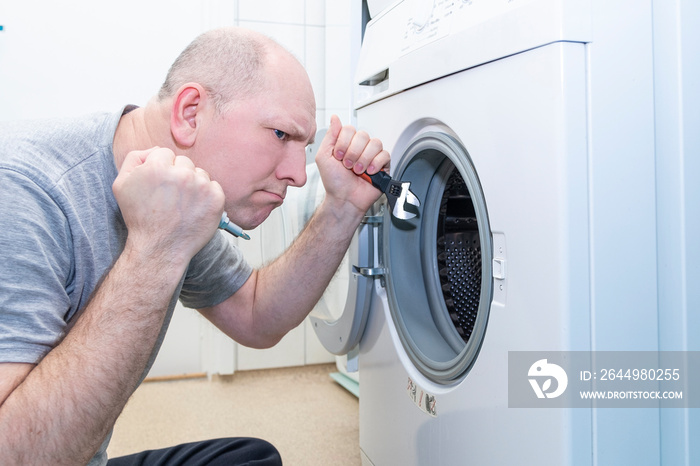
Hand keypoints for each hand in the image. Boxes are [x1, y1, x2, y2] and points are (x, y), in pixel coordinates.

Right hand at [112, 147, 224, 263]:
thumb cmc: (140, 218)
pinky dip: (206, 195)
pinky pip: (213, 186)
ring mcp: (202, 187)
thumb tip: (154, 150)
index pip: (164, 153)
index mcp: (158, 167)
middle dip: (177, 174)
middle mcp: (182, 174)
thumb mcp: (121, 185)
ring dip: (193, 184)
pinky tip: (194, 208)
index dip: (160, 168)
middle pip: (183, 161)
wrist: (160, 247)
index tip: (159, 185)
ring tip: (182, 204)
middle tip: (170, 196)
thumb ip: (135, 159)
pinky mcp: (216, 199)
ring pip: (199, 173)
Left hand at [315, 115, 390, 216]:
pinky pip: (385, 155)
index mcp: (346, 143)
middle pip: (363, 135)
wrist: (344, 199)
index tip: (338, 156)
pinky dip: (376, 164)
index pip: (349, 129)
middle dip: (353, 152)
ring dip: (364, 159)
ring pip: (375, 143)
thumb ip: (330, 136)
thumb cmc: (334, 182)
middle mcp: (360, 147)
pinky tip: (369, 172)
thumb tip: (335, 118)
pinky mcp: (382, 165)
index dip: (343, 142)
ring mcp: (372, 155)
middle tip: (347, 165)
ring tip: (358, 170)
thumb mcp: (324, 157)